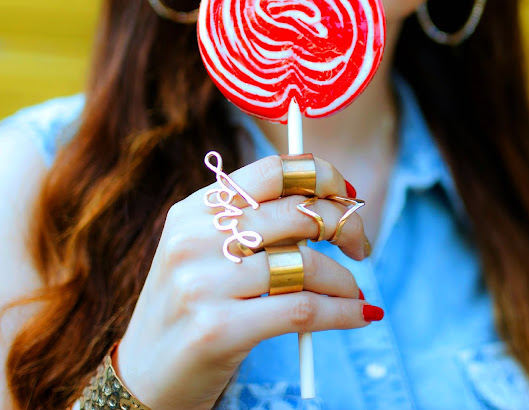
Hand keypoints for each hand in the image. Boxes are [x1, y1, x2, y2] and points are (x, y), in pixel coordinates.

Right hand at [114, 155, 371, 409]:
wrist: (145, 378)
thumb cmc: (193, 307)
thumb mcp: (204, 252)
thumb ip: (252, 223)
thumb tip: (328, 201)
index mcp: (194, 211)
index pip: (271, 171)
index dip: (320, 174)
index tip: (345, 192)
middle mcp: (195, 239)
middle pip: (296, 213)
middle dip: (345, 224)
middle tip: (360, 244)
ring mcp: (203, 284)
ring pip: (305, 264)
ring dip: (344, 279)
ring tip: (354, 292)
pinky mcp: (219, 329)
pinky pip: (303, 310)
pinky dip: (342, 311)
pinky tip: (360, 315)